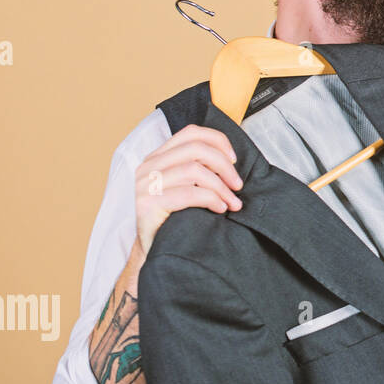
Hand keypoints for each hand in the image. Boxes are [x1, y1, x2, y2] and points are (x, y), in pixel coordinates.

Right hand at [134, 125, 243, 257]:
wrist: (154, 251)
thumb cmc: (176, 217)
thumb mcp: (186, 186)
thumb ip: (199, 168)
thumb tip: (232, 160)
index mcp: (158, 157)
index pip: (191, 132)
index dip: (218, 141)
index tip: (234, 160)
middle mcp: (148, 166)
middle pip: (196, 149)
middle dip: (224, 166)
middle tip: (238, 185)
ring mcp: (145, 184)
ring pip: (194, 170)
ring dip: (221, 187)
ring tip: (233, 202)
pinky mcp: (147, 204)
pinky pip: (189, 194)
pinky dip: (211, 199)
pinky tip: (221, 209)